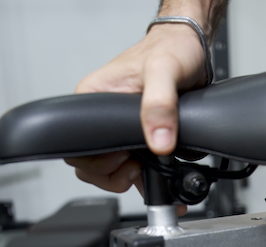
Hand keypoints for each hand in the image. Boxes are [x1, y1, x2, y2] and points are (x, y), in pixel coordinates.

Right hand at [64, 23, 207, 194]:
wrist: (190, 48)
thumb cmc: (171, 49)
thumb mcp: (165, 71)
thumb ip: (160, 105)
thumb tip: (158, 143)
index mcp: (92, 97)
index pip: (76, 146)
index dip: (98, 163)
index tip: (124, 159)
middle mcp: (101, 116)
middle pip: (90, 164)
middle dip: (113, 174)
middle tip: (138, 166)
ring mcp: (119, 129)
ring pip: (111, 170)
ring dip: (130, 178)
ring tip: (149, 168)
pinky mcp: (138, 137)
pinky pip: (133, 167)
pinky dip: (147, 178)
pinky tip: (160, 179)